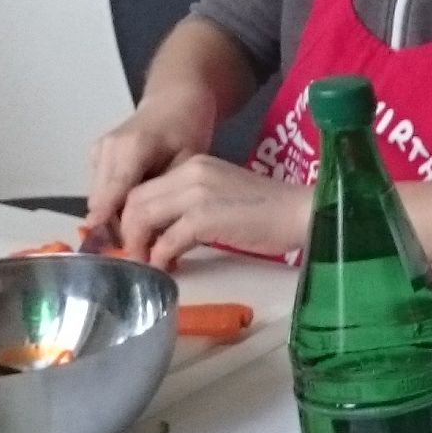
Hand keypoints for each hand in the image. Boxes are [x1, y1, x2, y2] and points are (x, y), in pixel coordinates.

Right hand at [86, 84, 223, 241]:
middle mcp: (107, 149)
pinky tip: (135, 214)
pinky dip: (115, 204)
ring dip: (117, 218)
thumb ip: (169, 192)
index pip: (114, 196)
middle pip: (103, 202)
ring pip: (99, 199)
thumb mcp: (188, 161)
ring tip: (141, 238)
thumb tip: (160, 231)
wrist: (173, 99)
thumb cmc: (187, 128)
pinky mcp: (95, 156)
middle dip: (120, 229)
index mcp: (131, 148)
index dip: (120, 228)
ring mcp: (97, 152)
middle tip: (143, 253)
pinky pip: (101, 190)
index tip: (128, 254)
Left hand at [118, 155, 310, 269]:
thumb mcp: (222, 197)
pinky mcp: (205, 217)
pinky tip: (169, 268)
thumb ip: (190, 205)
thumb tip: (162, 233)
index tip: (137, 239)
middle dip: (128, 232)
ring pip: (143, 217)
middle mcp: (190, 172)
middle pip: (135, 201)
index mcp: (194, 164)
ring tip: (148, 263)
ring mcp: (197, 193)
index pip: (144, 187)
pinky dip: (160, 258)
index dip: (131, 216)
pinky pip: (167, 240)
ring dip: (139, 245)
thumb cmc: (269, 211)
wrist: (303, 213)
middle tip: (136, 256)